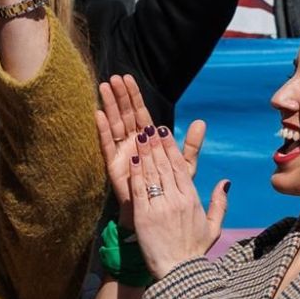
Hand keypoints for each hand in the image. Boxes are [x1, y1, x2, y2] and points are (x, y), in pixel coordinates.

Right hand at [96, 75, 204, 227]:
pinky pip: (107, 147)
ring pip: (114, 126)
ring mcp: (122, 156)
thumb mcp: (185, 168)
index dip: (134, 96)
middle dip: (119, 97)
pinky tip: (97, 115)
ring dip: (109, 107)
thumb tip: (202, 121)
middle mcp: (133, 146)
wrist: (160, 221)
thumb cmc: (171, 196)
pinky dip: (103, 131)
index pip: (140, 114)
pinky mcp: (114, 169)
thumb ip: (191, 146)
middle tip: (114, 77)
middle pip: (125, 116)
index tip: (128, 78)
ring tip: (103, 88)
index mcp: (149, 143)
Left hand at [129, 123, 227, 278]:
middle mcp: (177, 200)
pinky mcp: (145, 216)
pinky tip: (132, 160)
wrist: (179, 273)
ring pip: (152, 173)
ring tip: (138, 136)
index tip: (164, 133)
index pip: (180, 167)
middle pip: (165, 165)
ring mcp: (160, 207)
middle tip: (148, 127)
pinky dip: (136, 174)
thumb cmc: (195, 252)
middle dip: (156, 144)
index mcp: (192, 200)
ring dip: (145, 153)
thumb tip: (225, 182)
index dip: (171, 147)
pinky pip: (140, 190)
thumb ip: (219, 203)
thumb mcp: (213, 227)